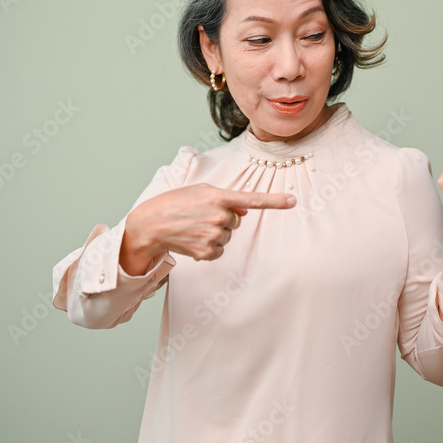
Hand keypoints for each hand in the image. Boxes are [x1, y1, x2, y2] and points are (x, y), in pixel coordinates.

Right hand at [120, 184, 296, 274]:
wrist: (150, 224)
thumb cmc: (175, 203)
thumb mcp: (201, 192)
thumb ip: (226, 199)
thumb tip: (245, 211)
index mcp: (219, 197)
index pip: (252, 200)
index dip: (274, 201)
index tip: (292, 201)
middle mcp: (219, 216)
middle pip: (235, 221)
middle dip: (222, 219)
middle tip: (199, 216)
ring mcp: (213, 235)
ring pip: (227, 236)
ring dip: (214, 232)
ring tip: (193, 227)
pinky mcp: (207, 251)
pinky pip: (219, 250)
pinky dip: (209, 247)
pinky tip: (193, 239)